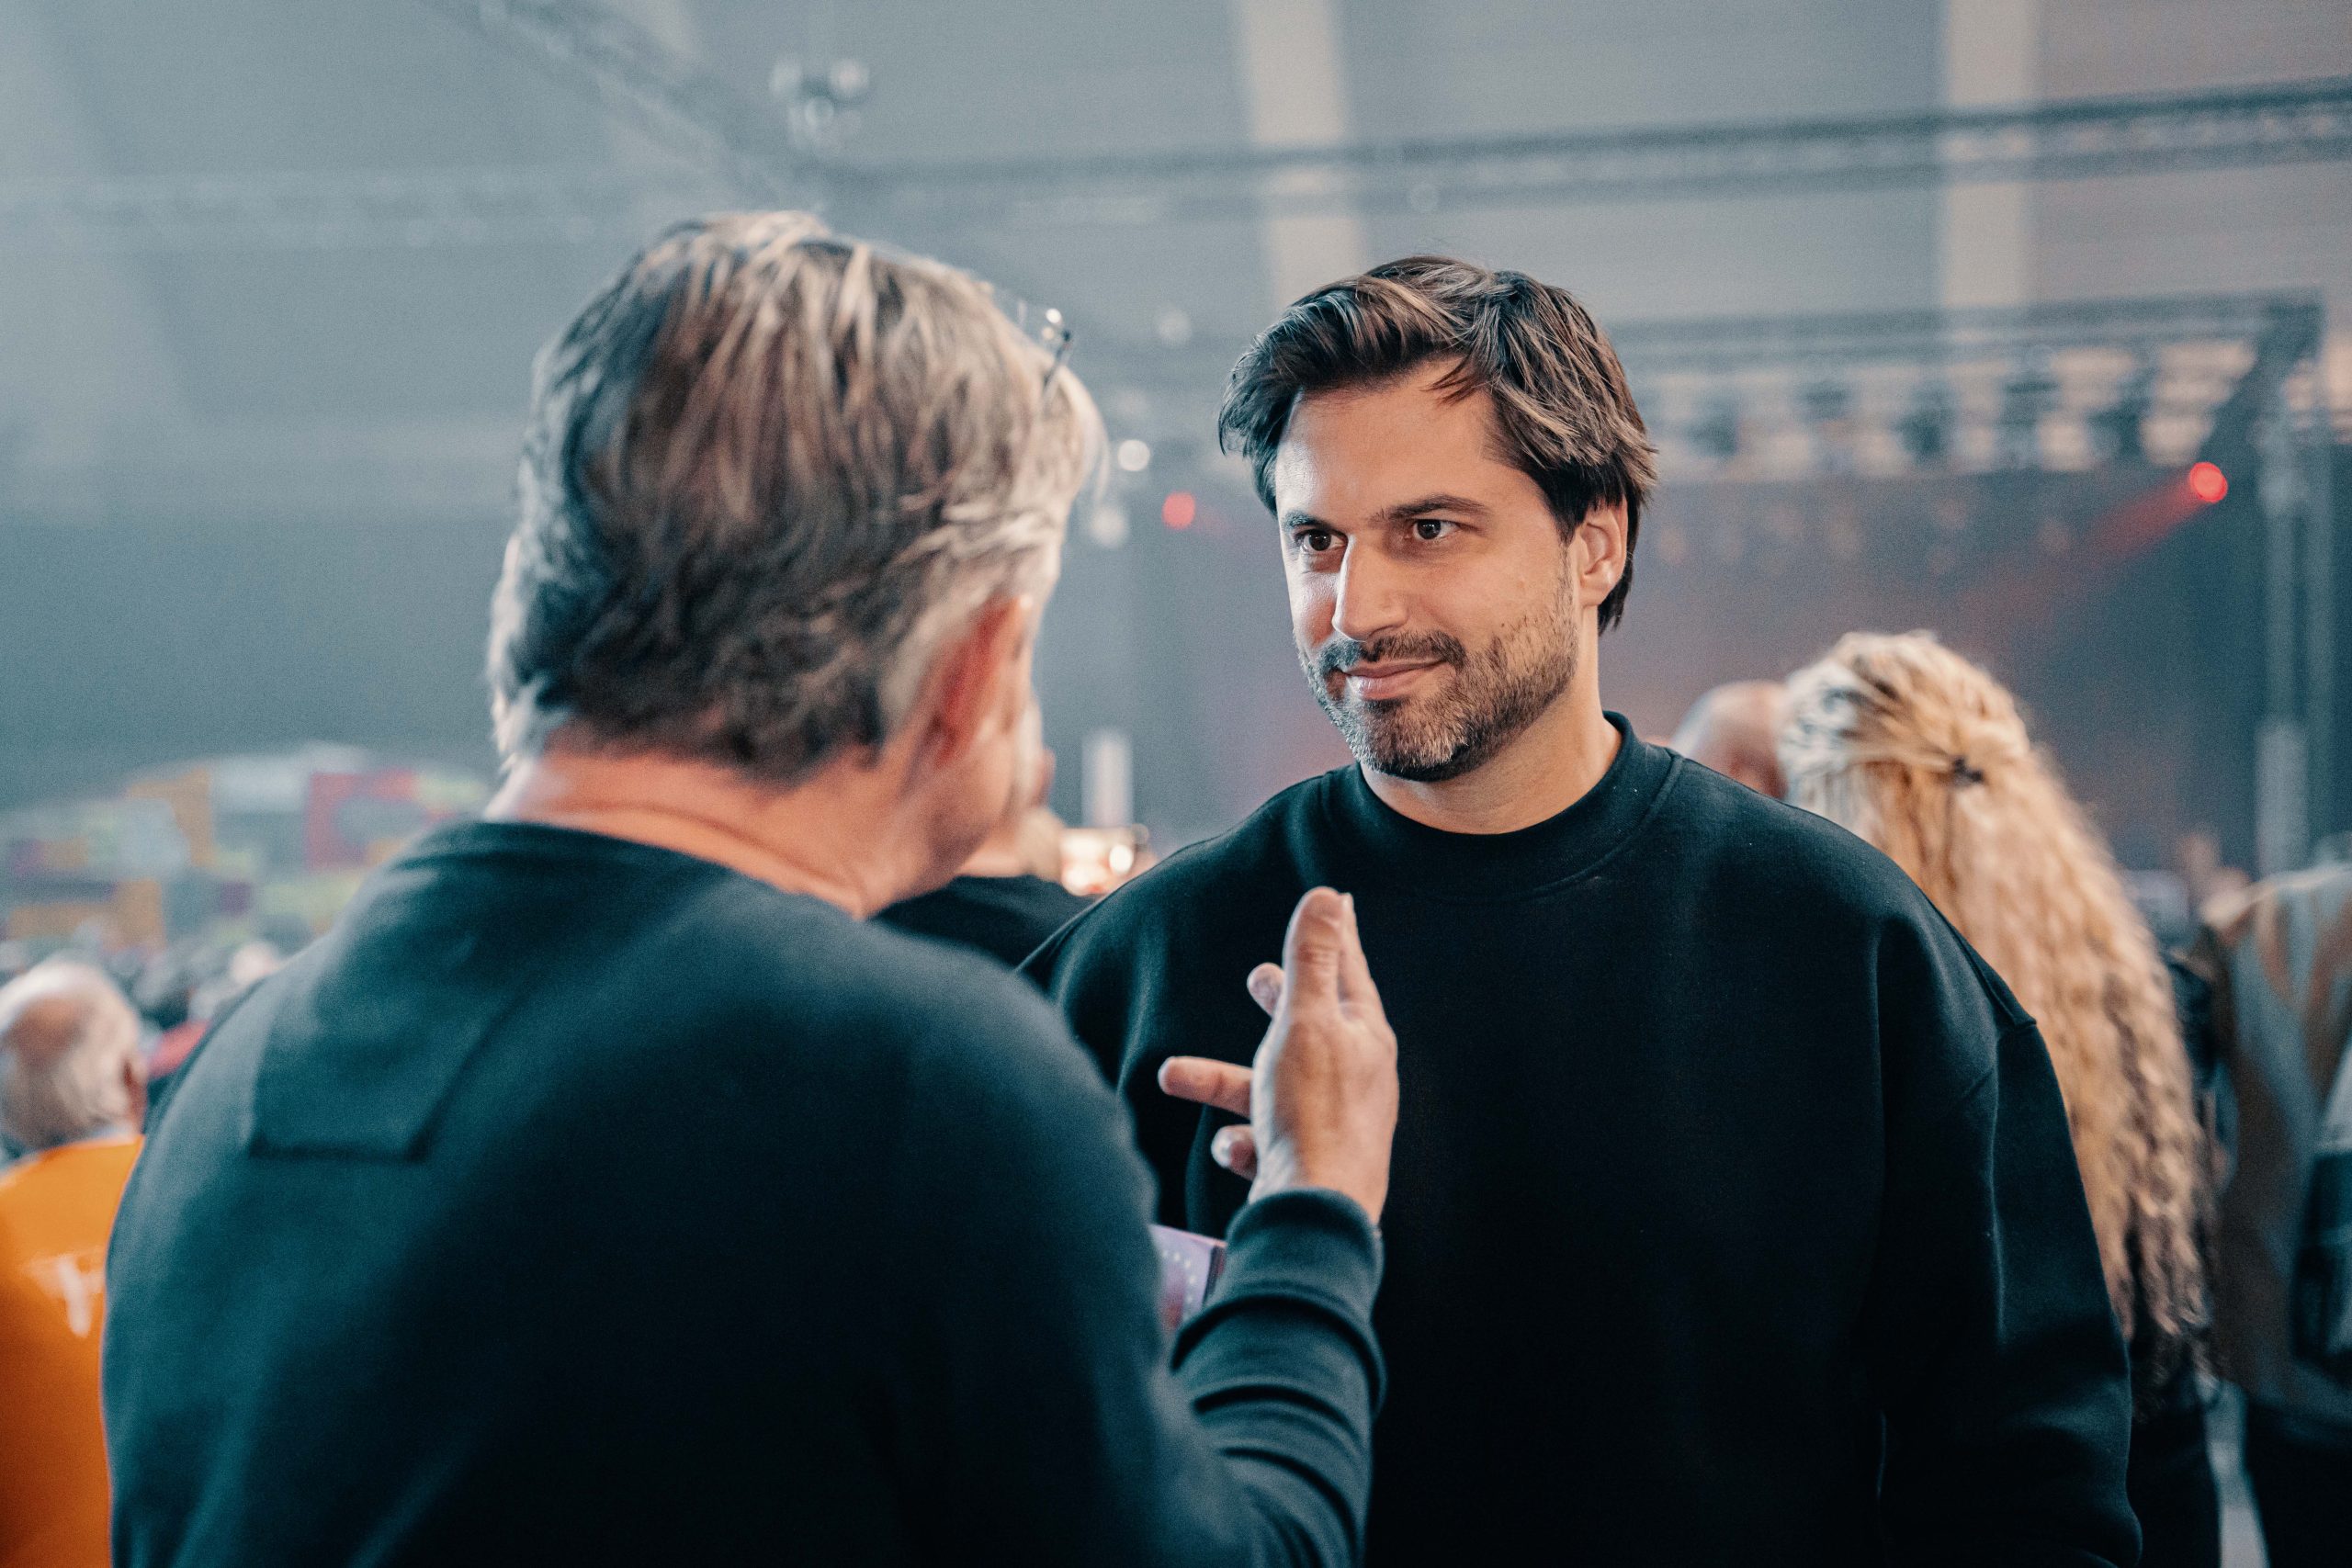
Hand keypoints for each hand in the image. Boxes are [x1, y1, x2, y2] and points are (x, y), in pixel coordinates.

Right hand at [1158, 888, 1398, 1222]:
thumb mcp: (1305, 1022)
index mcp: (1363, 1038)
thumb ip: (1311, 960)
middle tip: (1255, 977)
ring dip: (1220, 1080)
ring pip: (1268, 1086)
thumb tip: (1326, 897)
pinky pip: (1265, 1139)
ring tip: (1170, 1073)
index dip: (1337, 933)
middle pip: (1310, 1026)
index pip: (1349, 970)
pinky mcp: (1306, 1162)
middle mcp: (1355, 1078)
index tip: (1336, 900)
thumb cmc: (1312, 1112)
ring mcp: (1331, 1122)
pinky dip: (1241, 1139)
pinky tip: (1231, 1146)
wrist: (1314, 1213)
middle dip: (1278, 1002)